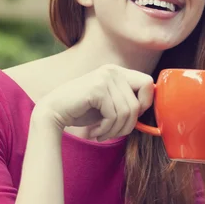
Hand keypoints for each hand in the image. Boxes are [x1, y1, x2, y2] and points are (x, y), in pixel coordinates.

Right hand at [34, 64, 153, 140]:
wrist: (53, 112)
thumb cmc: (82, 111)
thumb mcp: (110, 104)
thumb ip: (127, 101)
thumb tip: (151, 110)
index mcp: (118, 71)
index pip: (148, 83)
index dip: (145, 103)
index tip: (131, 118)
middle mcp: (112, 70)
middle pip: (139, 102)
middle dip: (129, 124)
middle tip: (114, 132)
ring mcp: (104, 77)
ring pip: (127, 112)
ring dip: (116, 130)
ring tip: (103, 133)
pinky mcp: (97, 88)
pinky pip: (114, 115)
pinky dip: (107, 129)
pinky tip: (96, 131)